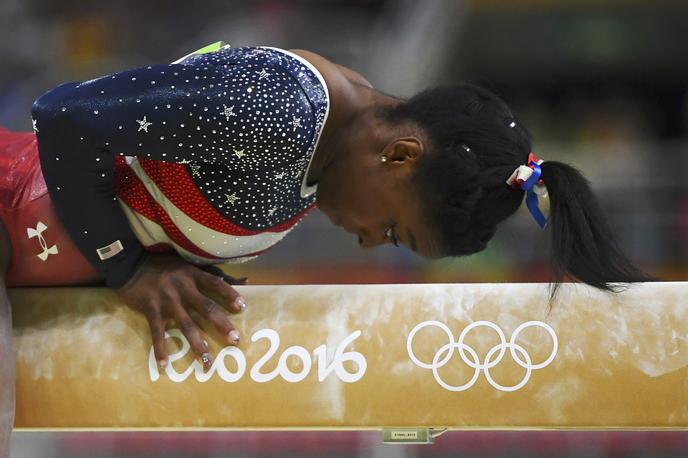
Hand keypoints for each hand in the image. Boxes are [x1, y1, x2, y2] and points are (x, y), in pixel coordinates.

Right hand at [115, 253, 246, 368]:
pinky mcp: (150, 310)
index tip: (243, 307)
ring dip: (197, 344)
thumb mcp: (190, 266)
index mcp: (193, 275)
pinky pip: (157, 333)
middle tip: (235, 340)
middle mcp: (182, 287)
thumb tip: (246, 280)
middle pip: (206, 307)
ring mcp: (167, 300)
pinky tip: (165, 364)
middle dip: (221, 325)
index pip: (215, 283)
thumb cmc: (165, 266)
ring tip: (207, 361)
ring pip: (186, 325)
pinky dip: (160, 349)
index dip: (229, 294)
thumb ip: (218, 275)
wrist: (130, 265)